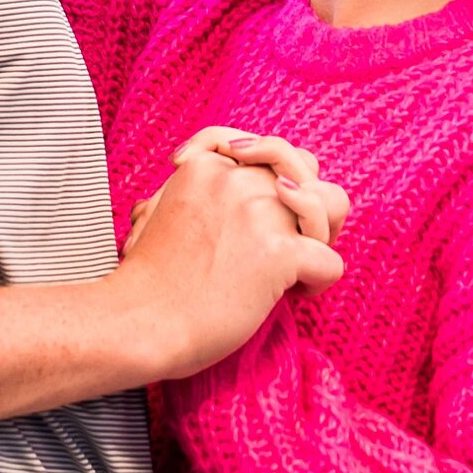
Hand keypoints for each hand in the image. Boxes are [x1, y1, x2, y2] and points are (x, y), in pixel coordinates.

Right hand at [115, 147, 343, 380]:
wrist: (140, 322)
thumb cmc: (148, 280)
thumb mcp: (157, 209)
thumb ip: (191, 188)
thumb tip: (209, 173)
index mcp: (210, 165)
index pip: (271, 149)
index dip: (276, 180)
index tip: (255, 218)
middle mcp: (239, 180)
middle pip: (307, 168)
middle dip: (306, 203)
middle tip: (289, 240)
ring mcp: (261, 213)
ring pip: (333, 202)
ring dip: (324, 233)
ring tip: (300, 263)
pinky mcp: (278, 254)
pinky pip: (330, 260)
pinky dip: (319, 281)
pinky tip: (294, 296)